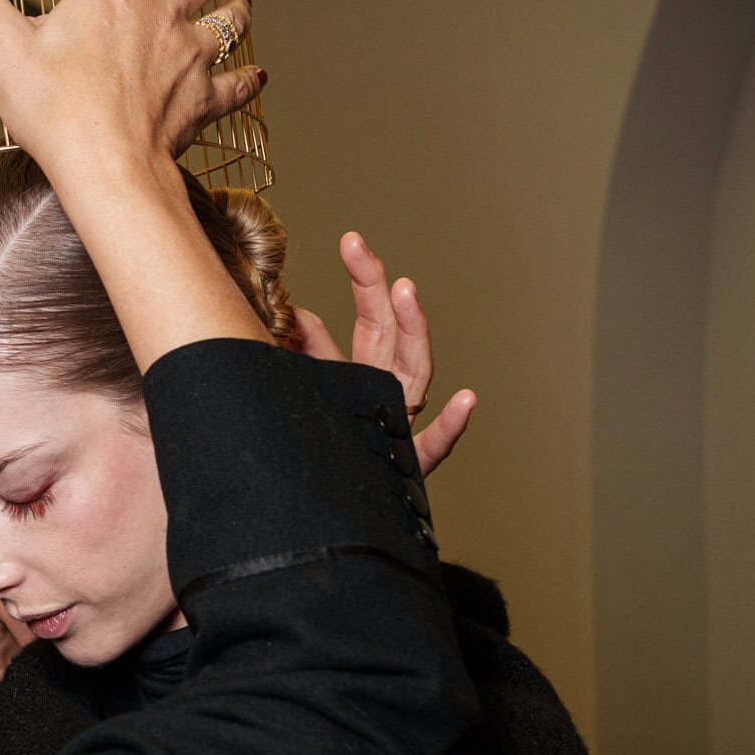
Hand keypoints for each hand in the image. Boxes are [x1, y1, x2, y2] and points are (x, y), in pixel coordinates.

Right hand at [0, 0, 263, 183]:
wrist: (107, 173)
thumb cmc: (54, 112)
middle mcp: (161, 14)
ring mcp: (189, 58)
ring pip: (232, 21)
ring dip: (240, 7)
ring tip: (245, 0)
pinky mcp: (202, 103)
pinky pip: (236, 85)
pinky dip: (248, 78)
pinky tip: (256, 75)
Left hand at [292, 232, 474, 475]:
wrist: (313, 512)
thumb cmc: (306, 445)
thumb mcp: (297, 388)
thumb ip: (298, 351)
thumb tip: (288, 308)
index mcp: (363, 375)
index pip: (373, 319)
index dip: (365, 279)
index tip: (353, 241)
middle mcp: (387, 394)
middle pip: (391, 335)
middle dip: (378, 290)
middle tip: (363, 251)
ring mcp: (399, 428)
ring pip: (413, 376)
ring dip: (413, 332)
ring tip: (406, 293)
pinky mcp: (404, 470)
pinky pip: (431, 448)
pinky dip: (451, 426)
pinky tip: (465, 400)